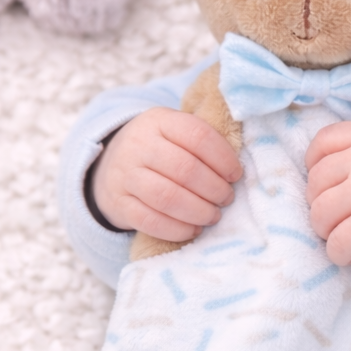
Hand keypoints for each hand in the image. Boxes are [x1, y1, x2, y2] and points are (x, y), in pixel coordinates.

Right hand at [90, 108, 241, 239]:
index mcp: (159, 121)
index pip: (197, 135)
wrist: (112, 165)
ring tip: (213, 216)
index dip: (223, 158)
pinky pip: (149, 220)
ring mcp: (125, 175)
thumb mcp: (175, 132)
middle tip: (226, 199)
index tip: (235, 175)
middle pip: (184, 169)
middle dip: (214, 189)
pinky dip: (177, 229)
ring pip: (166, 196)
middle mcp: (138, 145)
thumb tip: (237, 171)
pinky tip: (193, 229)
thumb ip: (202, 142)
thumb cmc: (160, 150)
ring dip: (198, 211)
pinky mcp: (118, 203)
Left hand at [305, 122, 350, 265]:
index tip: (325, 185)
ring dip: (327, 231)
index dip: (313, 165)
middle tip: (341, 219)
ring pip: (319, 214)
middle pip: (316, 182)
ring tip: (346, 237)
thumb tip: (335, 173)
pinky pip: (336, 242)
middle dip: (321, 205)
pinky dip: (339, 254)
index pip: (323, 142)